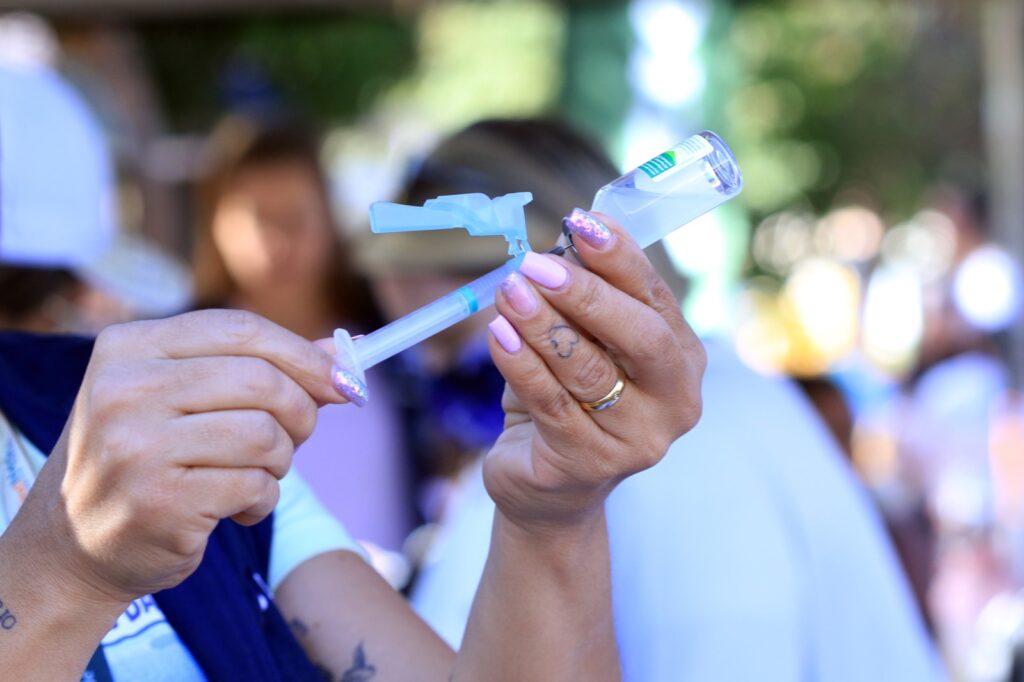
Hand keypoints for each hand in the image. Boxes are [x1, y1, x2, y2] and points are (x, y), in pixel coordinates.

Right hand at [18, 309, 343, 605]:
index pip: (240, 329)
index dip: (303, 353)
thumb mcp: (181, 398)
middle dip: (301, 411)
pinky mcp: (159, 502)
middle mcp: (124, 390)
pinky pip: (255, 487)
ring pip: (265, 435)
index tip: (344, 379)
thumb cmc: (145, 459)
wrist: (75, 545)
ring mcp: (137, 447)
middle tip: (297, 437)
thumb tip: (341, 353)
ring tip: (256, 474)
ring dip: (280, 462)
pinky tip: (236, 509)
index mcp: (128, 347)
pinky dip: (263, 501)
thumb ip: (256, 368)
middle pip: (262, 380)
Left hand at [485, 211, 704, 529]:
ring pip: (589, 370)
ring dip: (543, 325)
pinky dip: (521, 364)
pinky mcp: (590, 464)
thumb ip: (585, 299)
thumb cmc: (568, 399)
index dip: (620, 256)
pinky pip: (551, 403)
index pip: (655, 297)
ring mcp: (639, 438)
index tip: (581, 221)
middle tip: (537, 264)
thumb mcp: (585, 344)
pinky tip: (498, 335)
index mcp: (682, 357)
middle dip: (586, 294)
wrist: (547, 485)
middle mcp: (676, 400)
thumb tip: (567, 236)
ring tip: (510, 292)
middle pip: (640, 336)